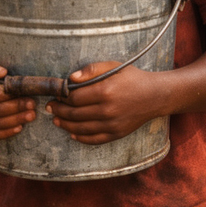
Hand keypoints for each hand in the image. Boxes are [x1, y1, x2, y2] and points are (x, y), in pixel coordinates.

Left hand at [45, 62, 161, 144]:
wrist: (155, 95)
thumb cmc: (132, 78)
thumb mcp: (113, 66)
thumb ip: (91, 70)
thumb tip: (70, 79)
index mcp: (105, 91)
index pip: (74, 97)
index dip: (61, 97)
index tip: (56, 94)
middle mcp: (107, 110)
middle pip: (74, 114)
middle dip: (59, 110)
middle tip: (50, 107)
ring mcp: (112, 124)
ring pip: (81, 128)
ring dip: (65, 125)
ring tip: (56, 120)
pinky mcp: (116, 134)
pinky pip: (94, 139)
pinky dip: (81, 138)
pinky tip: (72, 133)